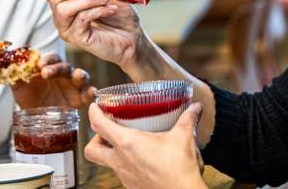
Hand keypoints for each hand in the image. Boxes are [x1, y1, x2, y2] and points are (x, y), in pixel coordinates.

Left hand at [12, 54, 95, 108]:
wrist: (36, 118)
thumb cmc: (29, 98)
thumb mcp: (19, 87)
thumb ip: (14, 75)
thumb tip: (6, 63)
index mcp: (50, 68)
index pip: (52, 59)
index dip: (48, 60)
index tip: (40, 65)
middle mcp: (63, 75)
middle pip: (65, 66)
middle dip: (57, 68)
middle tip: (46, 73)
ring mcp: (73, 86)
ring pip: (81, 76)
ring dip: (80, 75)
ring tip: (77, 75)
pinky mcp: (80, 99)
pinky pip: (88, 94)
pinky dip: (91, 92)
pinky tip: (91, 93)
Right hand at [38, 0, 144, 69]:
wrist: (133, 34)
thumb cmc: (118, 11)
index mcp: (64, 1)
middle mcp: (61, 15)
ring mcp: (67, 28)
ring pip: (64, 9)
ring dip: (88, 0)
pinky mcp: (77, 39)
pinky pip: (80, 19)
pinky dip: (97, 10)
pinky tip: (110, 10)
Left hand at [85, 102, 206, 188]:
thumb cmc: (179, 168)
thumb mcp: (183, 137)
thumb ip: (187, 119)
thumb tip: (195, 107)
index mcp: (127, 144)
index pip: (98, 125)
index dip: (93, 113)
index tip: (95, 107)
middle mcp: (120, 161)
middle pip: (92, 151)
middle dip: (95, 140)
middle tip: (106, 132)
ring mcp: (125, 176)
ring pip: (106, 163)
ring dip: (111, 153)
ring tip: (126, 144)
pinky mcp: (132, 186)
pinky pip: (121, 173)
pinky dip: (125, 165)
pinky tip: (140, 160)